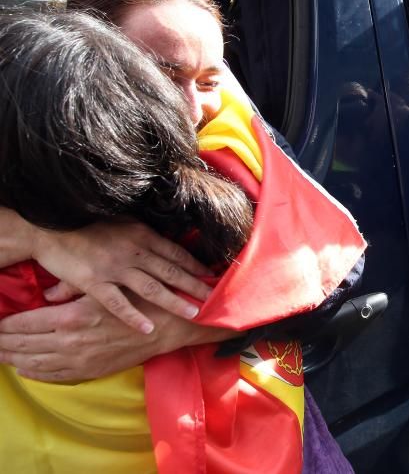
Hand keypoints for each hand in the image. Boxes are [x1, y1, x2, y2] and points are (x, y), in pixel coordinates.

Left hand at [0, 294, 233, 381]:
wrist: (171, 325)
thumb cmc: (138, 299)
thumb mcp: (104, 287)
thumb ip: (72, 290)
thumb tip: (48, 293)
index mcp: (71, 317)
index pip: (23, 324)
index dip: (4, 324)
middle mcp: (70, 341)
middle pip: (22, 345)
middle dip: (1, 343)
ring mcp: (79, 360)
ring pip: (33, 363)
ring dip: (13, 359)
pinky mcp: (90, 371)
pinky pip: (53, 376)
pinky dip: (34, 373)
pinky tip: (24, 368)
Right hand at [31, 220, 211, 332]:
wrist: (49, 229)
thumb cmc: (88, 226)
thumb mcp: (123, 225)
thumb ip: (143, 237)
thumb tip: (166, 244)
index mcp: (142, 236)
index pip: (176, 253)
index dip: (197, 266)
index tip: (213, 276)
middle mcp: (133, 251)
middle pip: (172, 271)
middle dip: (196, 285)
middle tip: (216, 299)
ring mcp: (114, 267)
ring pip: (152, 287)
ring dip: (175, 301)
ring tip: (194, 313)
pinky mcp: (93, 282)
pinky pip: (117, 303)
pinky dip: (134, 316)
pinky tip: (148, 328)